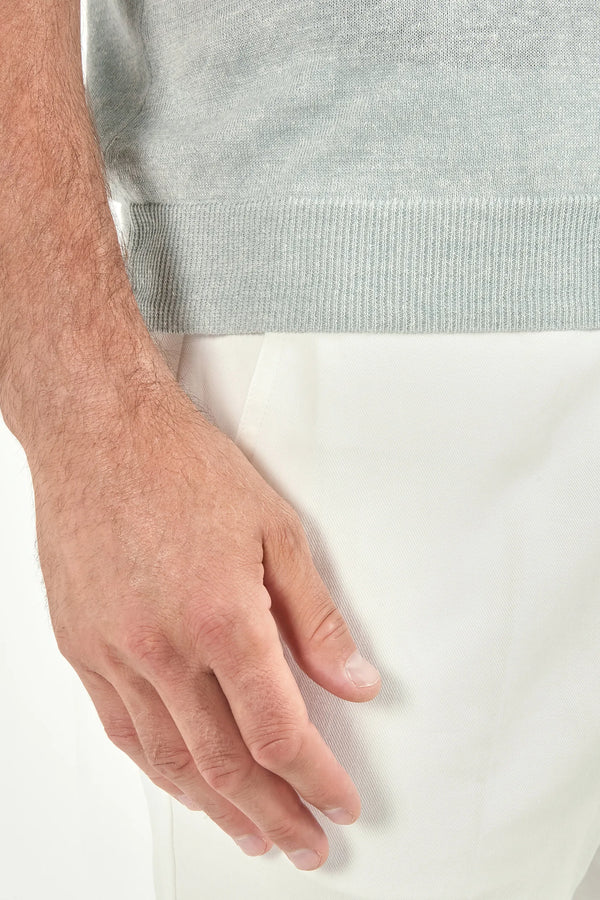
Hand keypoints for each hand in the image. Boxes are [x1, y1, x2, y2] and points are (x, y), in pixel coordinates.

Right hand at [31, 378, 380, 869]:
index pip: (279, 731)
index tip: (340, 804)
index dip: (315, 780)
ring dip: (216, 808)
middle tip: (304, 844)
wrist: (99, 432)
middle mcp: (163, 647)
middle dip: (275, 814)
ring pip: (170, 760)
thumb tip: (354, 681)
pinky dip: (158, 769)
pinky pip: (122, 729)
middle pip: (226, 763)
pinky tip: (183, 785)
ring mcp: (116, 653)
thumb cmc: (183, 468)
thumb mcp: (276, 530)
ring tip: (252, 835)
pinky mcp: (82, 647)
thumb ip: (316, 617)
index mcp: (223, 618)